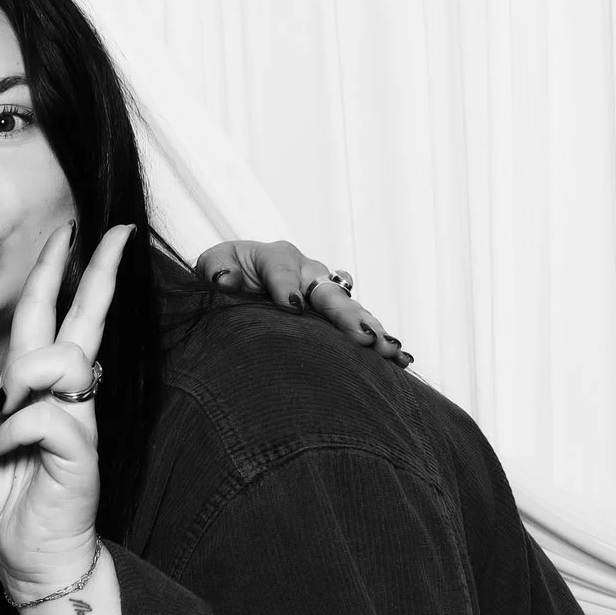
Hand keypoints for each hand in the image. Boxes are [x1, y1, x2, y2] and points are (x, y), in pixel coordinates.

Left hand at [0, 225, 132, 595]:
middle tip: (112, 231)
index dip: (56, 274)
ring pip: (60, 360)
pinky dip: (11, 431)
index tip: (70, 233)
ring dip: (21, 380)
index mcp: (30, 386)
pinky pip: (42, 415)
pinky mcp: (83, 449)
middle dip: (95, 272)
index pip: (46, 317)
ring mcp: (77, 420)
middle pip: (83, 320)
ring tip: (2, 420)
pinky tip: (2, 453)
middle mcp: (61, 395)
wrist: (21, 559)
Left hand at [191, 240, 407, 364]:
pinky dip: (380, 339)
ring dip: (372, 329)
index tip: (291, 307)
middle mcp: (309, 271)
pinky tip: (401, 358)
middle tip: (363, 337)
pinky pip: (361, 324)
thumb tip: (224, 280)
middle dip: (346, 314)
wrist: (241, 277)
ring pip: (352, 309)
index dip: (285, 286)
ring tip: (390, 350)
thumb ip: (217, 269)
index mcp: (276, 256)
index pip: (281, 268)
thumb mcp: (214, 264)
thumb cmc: (226, 271)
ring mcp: (326, 291)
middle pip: (329, 291)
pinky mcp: (335, 312)